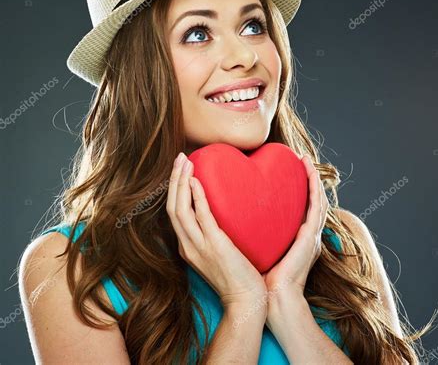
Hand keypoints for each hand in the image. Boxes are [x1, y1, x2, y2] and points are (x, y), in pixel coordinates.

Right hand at [166, 152, 267, 311]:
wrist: (246, 301)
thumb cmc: (237, 277)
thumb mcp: (218, 254)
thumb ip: (213, 235)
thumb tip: (219, 213)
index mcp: (188, 247)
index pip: (174, 213)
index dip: (175, 189)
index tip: (181, 170)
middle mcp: (187, 246)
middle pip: (172, 207)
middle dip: (174, 179)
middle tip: (180, 157)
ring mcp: (198, 246)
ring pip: (179, 209)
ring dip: (180, 182)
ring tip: (185, 161)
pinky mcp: (214, 245)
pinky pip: (200, 215)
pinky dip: (196, 195)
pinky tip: (196, 180)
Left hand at [261, 154, 328, 300]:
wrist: (273, 299)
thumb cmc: (262, 278)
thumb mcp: (259, 251)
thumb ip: (254, 236)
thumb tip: (235, 222)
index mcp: (298, 239)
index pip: (301, 208)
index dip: (299, 189)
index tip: (289, 171)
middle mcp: (308, 235)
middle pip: (312, 200)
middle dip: (309, 179)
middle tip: (300, 158)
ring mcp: (312, 236)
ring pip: (318, 199)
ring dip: (313, 177)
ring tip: (305, 158)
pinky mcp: (310, 237)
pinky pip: (316, 206)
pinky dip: (314, 187)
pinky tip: (309, 171)